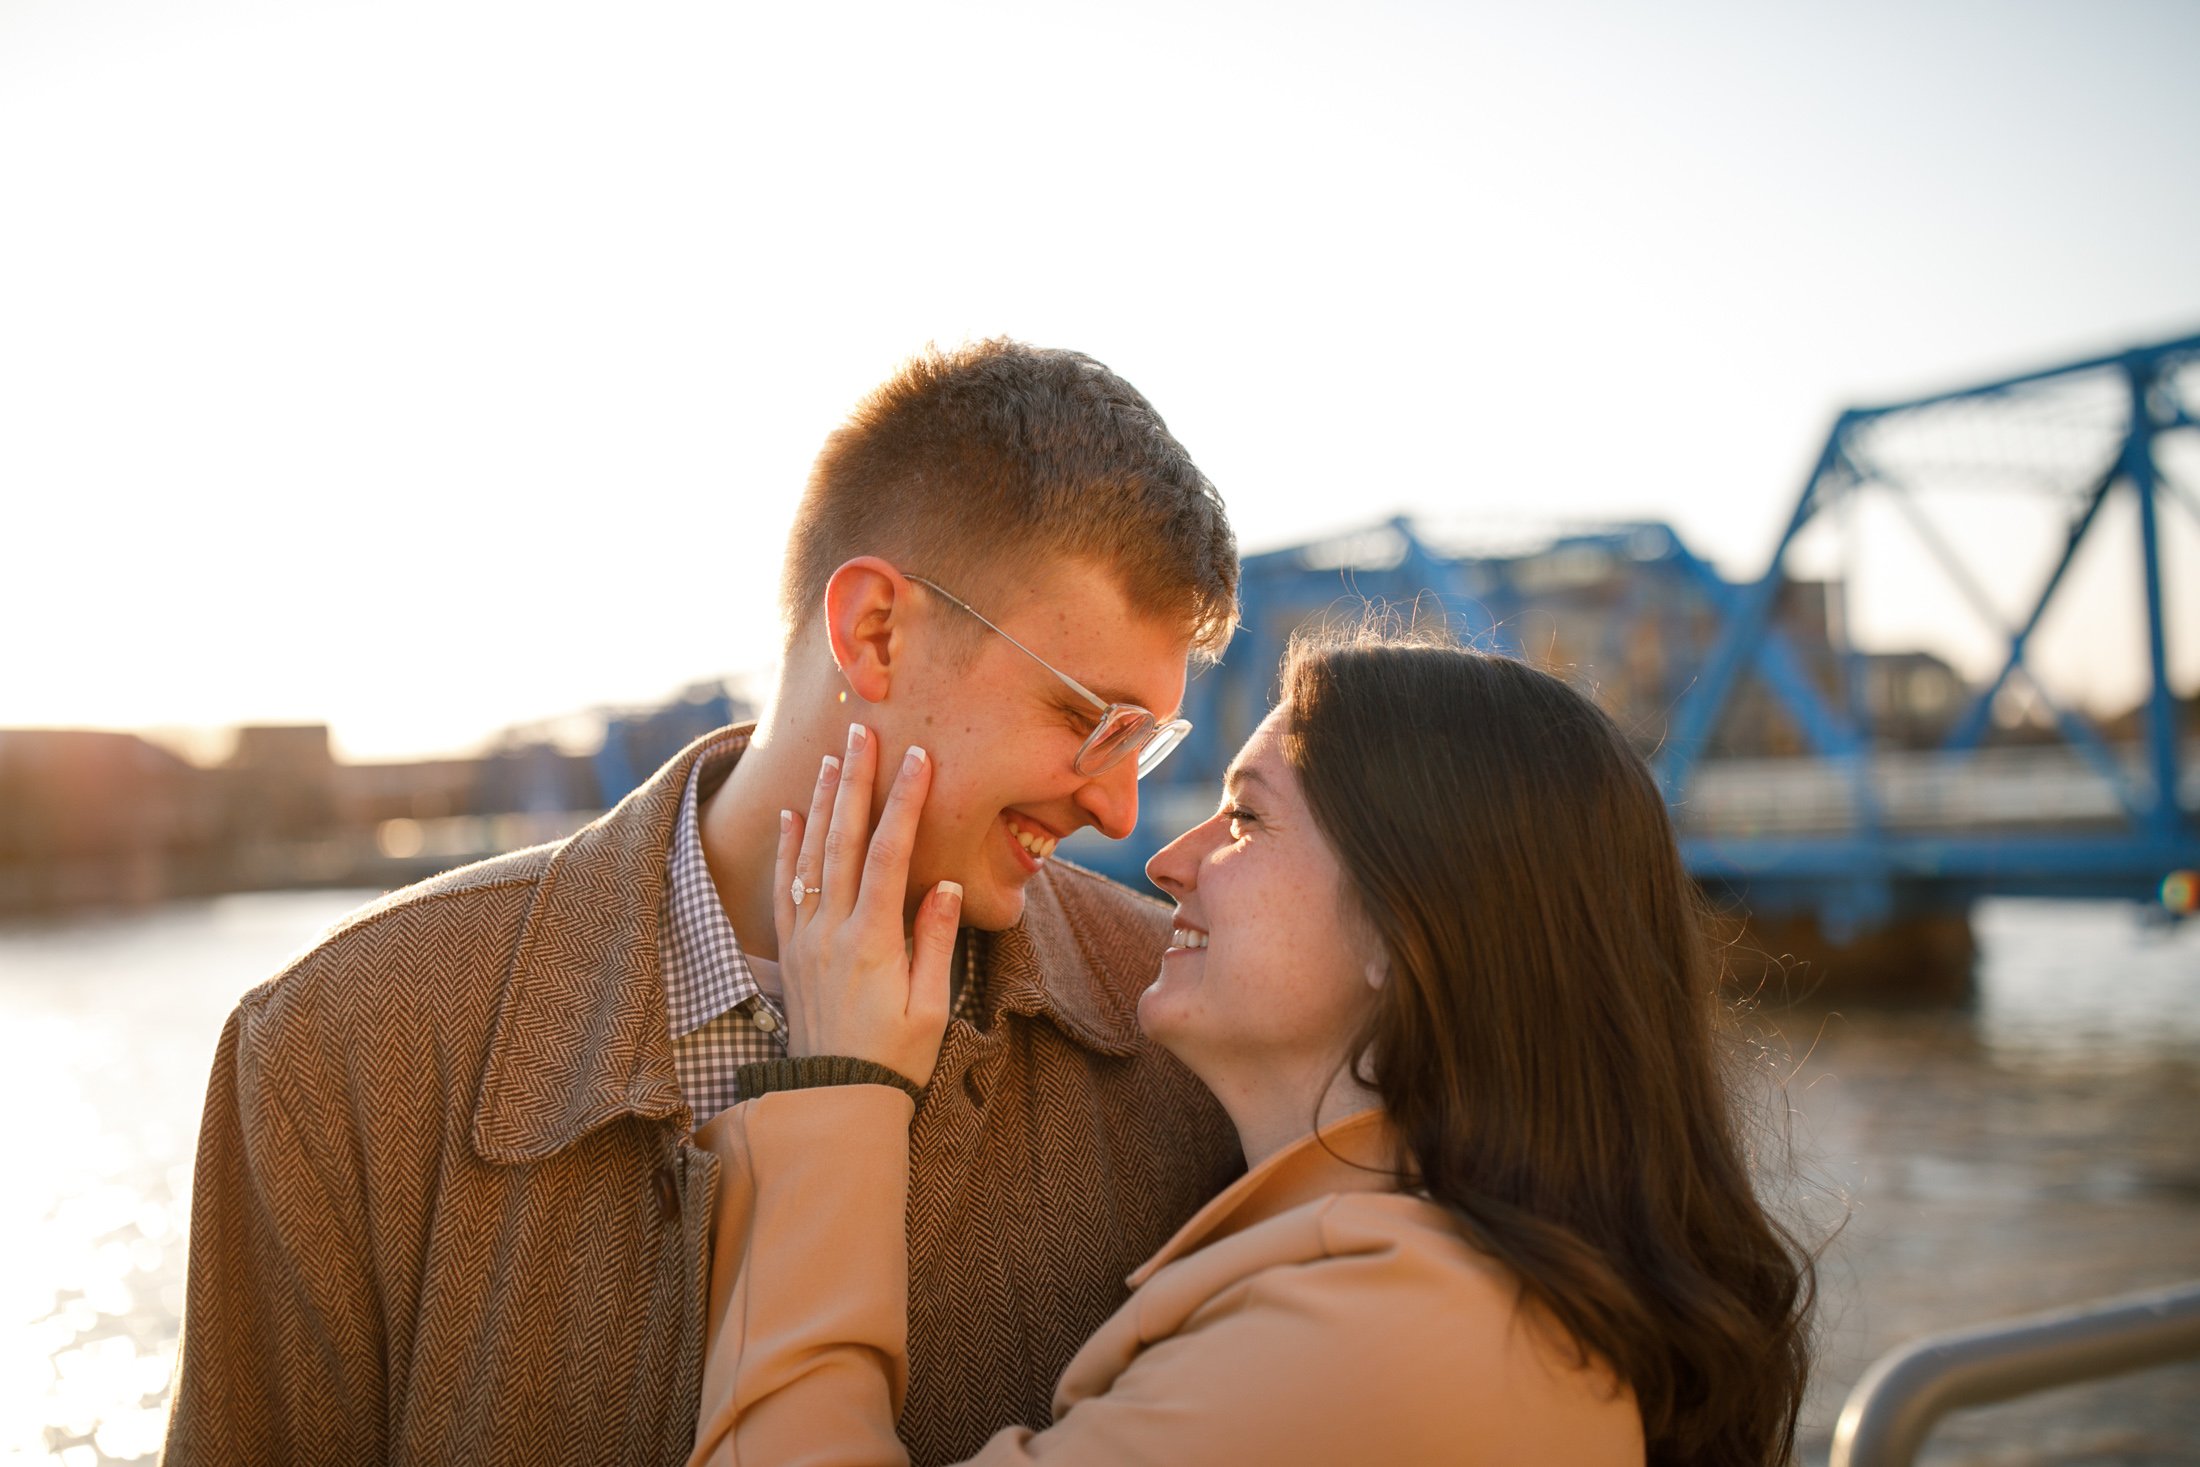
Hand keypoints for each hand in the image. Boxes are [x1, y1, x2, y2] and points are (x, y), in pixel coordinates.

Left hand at [773, 722, 960, 1088]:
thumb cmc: (894, 1059)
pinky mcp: (793, 952)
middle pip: (843, 840)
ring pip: (810, 856)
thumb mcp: (929, 1007)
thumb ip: (935, 943)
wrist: (836, 1101)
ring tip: (831, 757)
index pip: (889, 854)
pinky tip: (790, 815)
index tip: (917, 759)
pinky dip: (787, 848)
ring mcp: (806, 939)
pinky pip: (784, 889)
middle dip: (854, 782)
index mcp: (872, 941)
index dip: (902, 802)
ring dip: (821, 803)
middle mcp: (832, 931)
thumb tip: (945, 886)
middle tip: (863, 734)